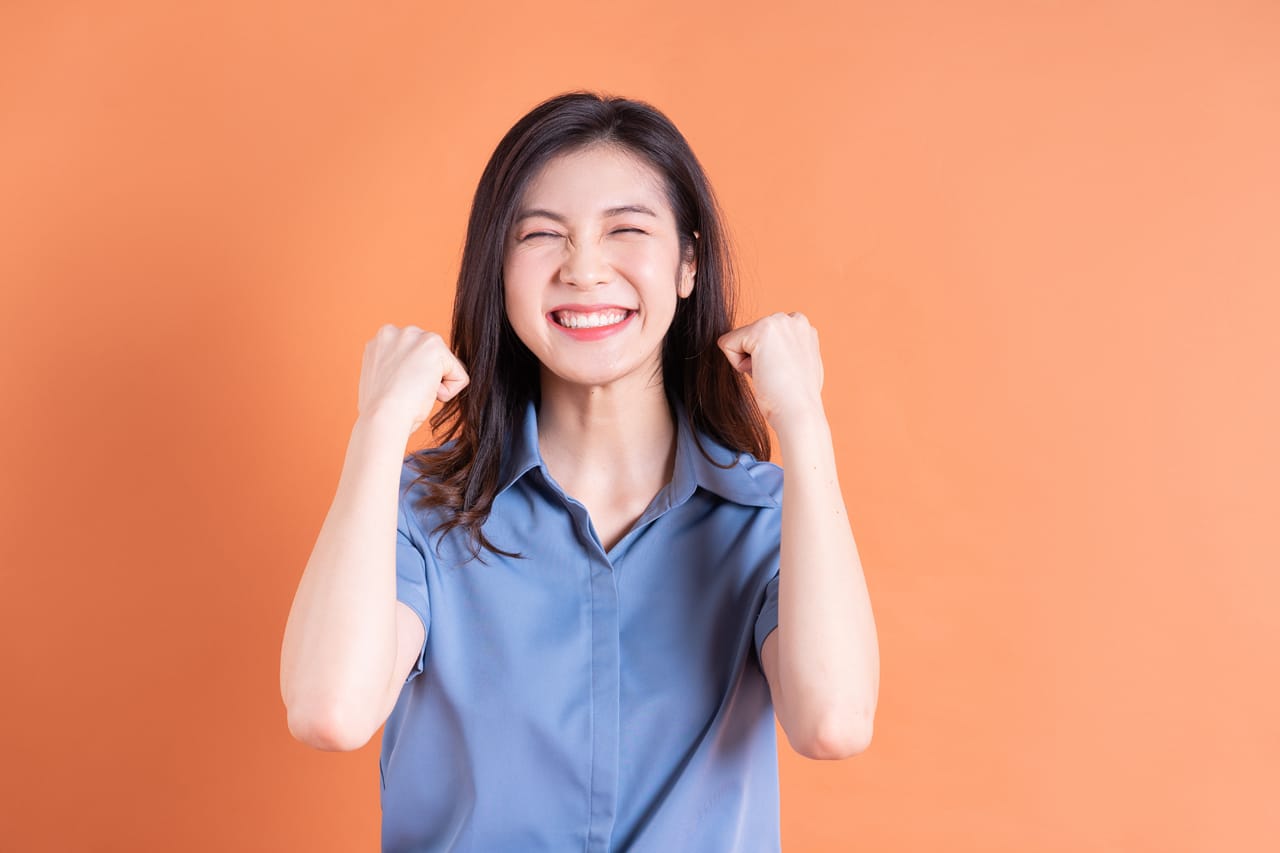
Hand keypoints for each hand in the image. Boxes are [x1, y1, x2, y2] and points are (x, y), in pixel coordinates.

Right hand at [357, 324, 469, 433]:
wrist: (383, 417)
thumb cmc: (382, 411)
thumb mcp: (383, 379)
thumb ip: (396, 366)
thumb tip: (410, 374)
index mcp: (381, 340)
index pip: (415, 356)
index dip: (412, 378)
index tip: (398, 389)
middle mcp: (395, 332)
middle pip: (432, 357)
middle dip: (426, 377)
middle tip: (406, 391)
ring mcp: (415, 336)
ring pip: (446, 365)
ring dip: (436, 384)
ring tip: (414, 392)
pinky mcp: (435, 347)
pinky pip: (459, 376)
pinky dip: (449, 392)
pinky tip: (427, 393)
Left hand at [717, 312, 824, 430]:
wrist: (799, 413)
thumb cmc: (796, 400)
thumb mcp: (796, 367)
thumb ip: (785, 353)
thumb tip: (773, 358)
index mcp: (803, 328)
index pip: (762, 338)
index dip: (766, 360)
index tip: (784, 375)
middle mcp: (794, 319)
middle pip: (749, 337)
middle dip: (756, 359)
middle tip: (776, 376)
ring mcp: (779, 321)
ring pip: (738, 340)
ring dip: (748, 362)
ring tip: (771, 375)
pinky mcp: (761, 329)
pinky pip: (727, 344)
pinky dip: (737, 364)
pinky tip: (761, 373)